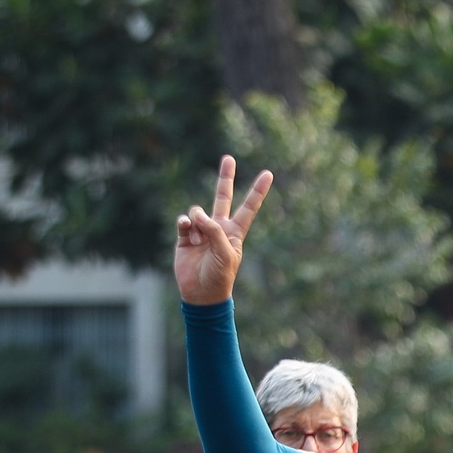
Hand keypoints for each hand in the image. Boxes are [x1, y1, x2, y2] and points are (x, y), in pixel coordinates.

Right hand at [173, 155, 273, 305]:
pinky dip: (184, 223)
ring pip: (197, 210)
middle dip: (225, 178)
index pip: (248, 208)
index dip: (257, 191)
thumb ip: (214, 231)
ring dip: (197, 220)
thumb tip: (198, 215)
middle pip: (223, 197)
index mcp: (234, 233)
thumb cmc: (219, 277)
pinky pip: (183, 221)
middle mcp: (218, 228)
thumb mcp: (225, 254)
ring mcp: (200, 231)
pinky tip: (186, 230)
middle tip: (229, 158)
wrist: (201, 294)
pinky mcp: (184, 236)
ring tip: (197, 238)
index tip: (268, 174)